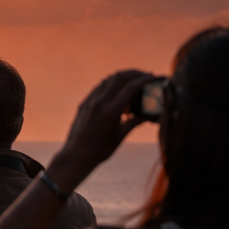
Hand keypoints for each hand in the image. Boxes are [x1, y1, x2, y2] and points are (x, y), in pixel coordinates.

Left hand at [50, 69, 152, 189]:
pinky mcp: (84, 103)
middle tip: (144, 74)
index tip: (152, 76)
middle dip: (133, 73)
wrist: (77, 155)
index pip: (129, 88)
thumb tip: (149, 115)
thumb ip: (135, 122)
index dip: (142, 80)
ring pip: (107, 80)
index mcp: (111, 111)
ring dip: (121, 77)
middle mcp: (99, 102)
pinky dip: (110, 84)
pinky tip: (117, 89)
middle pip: (118, 78)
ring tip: (133, 80)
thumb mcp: (121, 135)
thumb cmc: (101, 149)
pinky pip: (99, 87)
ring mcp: (90, 101)